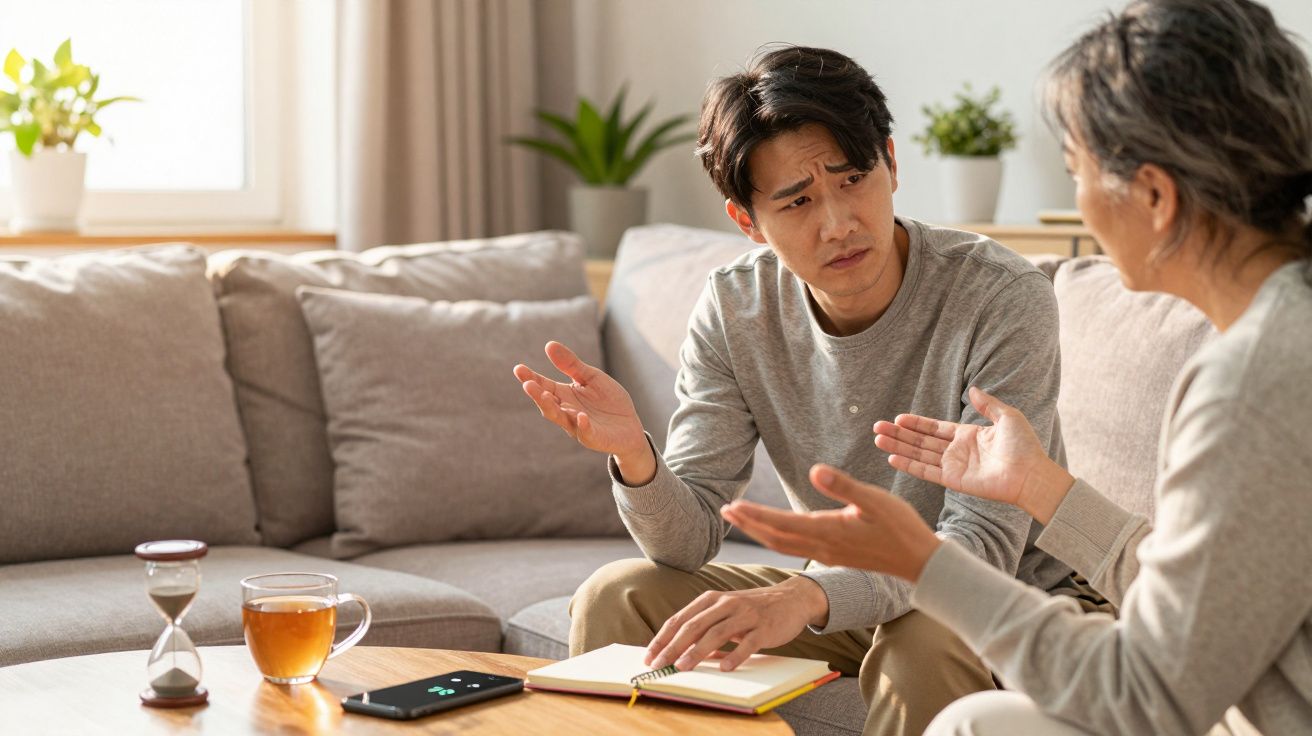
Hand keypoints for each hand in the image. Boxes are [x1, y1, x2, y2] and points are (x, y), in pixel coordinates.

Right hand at [512, 341, 652, 479]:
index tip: (518, 369)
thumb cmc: (608, 401)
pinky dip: (582, 425)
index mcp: (565, 395)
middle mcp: (567, 411)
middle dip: (537, 394)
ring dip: (552, 408)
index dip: (531, 378)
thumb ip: (571, 364)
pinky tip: (580, 416)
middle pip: (547, 403)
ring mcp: (578, 426)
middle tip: (527, 384)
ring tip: (544, 396)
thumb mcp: (591, 377)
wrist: (630, 426)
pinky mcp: (593, 437)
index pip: (544, 386)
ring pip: (561, 418)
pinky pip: (586, 432)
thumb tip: (549, 344)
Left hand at [645, 576, 827, 672]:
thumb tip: (682, 652)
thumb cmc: (753, 609)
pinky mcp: (764, 627)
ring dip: (697, 651)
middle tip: (659, 665)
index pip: (680, 619)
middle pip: (694, 626)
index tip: (649, 656)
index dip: (662, 638)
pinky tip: (725, 667)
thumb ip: (705, 627)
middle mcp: (726, 604)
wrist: (791, 599)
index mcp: (711, 599)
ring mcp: (746, 614)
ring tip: (683, 667)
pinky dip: (736, 655)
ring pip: (716, 633)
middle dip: (673, 647)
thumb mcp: (726, 612)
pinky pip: (748, 642)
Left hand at [721, 464, 940, 581]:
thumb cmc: (901, 527)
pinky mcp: (835, 554)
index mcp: (829, 531)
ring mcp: (828, 553)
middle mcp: (823, 545)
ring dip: (759, 532)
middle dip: (748, 524)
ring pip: (784, 545)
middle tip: (724, 511)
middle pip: (774, 537)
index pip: (782, 524)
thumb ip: (844, 486)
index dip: (755, 515)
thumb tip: (816, 470)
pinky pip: (796, 547)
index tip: (732, 506)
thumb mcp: (875, 500)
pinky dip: (777, 538)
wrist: (919, 561)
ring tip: (740, 518)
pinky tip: (774, 530)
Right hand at [872, 386, 1073, 523]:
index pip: (935, 429)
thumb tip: (973, 388)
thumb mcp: (1007, 417)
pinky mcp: (953, 480)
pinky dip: (909, 465)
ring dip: (898, 447)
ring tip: (878, 439)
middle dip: (899, 434)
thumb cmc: (1025, 446)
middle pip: (921, 441)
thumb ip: (987, 404)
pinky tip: (892, 458)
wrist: (1032, 474)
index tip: (898, 418)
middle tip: (878, 427)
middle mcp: (957, 451)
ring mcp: (953, 466)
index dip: (916, 424)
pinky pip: (926, 471)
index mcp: (968, 435)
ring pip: (919, 454)